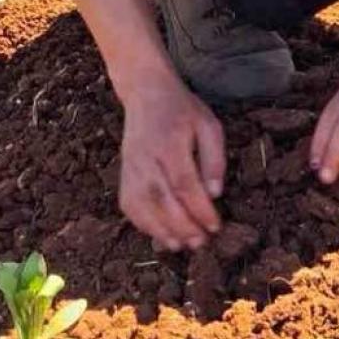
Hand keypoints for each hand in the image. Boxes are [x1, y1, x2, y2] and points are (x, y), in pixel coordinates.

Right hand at [118, 68, 224, 250]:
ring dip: (160, 230)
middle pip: (161, 199)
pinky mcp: (123, 174)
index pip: (184, 183)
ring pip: (141, 206)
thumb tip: (215, 193)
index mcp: (169, 143)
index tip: (215, 226)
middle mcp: (146, 158)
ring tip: (181, 245)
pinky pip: (129, 205)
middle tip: (201, 243)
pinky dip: (142, 224)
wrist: (146, 93)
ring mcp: (131, 167)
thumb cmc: (182, 110)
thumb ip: (214, 158)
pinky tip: (160, 235)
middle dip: (182, 226)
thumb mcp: (208, 125)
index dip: (199, 209)